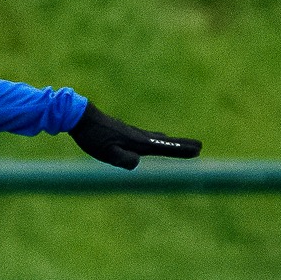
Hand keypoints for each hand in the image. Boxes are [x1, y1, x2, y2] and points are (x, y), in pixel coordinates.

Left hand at [70, 103, 201, 169]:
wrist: (81, 117)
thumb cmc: (93, 137)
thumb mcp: (106, 152)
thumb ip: (122, 158)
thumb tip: (137, 162)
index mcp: (137, 142)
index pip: (164, 148)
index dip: (181, 150)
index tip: (198, 150)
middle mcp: (139, 136)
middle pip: (165, 142)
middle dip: (182, 145)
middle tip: (199, 147)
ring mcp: (132, 133)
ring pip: (156, 138)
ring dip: (171, 142)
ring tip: (183, 144)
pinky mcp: (125, 131)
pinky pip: (147, 136)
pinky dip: (158, 138)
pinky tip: (157, 138)